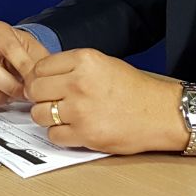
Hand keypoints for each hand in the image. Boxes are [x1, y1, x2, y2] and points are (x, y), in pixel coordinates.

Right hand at [0, 20, 49, 112]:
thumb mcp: (37, 53)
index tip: (34, 81)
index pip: (9, 49)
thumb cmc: (25, 54)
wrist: (18, 59)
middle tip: (23, 93)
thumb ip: (38, 66)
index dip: (24, 68)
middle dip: (10, 87)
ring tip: (8, 97)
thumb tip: (37, 83)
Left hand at [22, 49, 187, 153]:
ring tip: (63, 115)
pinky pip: (54, 135)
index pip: (39, 67)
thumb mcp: (103, 63)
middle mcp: (79, 83)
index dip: (38, 78)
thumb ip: (72, 67)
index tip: (43, 84)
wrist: (160, 113)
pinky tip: (73, 128)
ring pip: (39, 114)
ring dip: (47, 116)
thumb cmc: (134, 89)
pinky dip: (60, 134)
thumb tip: (41, 75)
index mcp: (84, 60)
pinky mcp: (85, 134)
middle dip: (38, 97)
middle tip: (50, 100)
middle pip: (34, 90)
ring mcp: (81, 110)